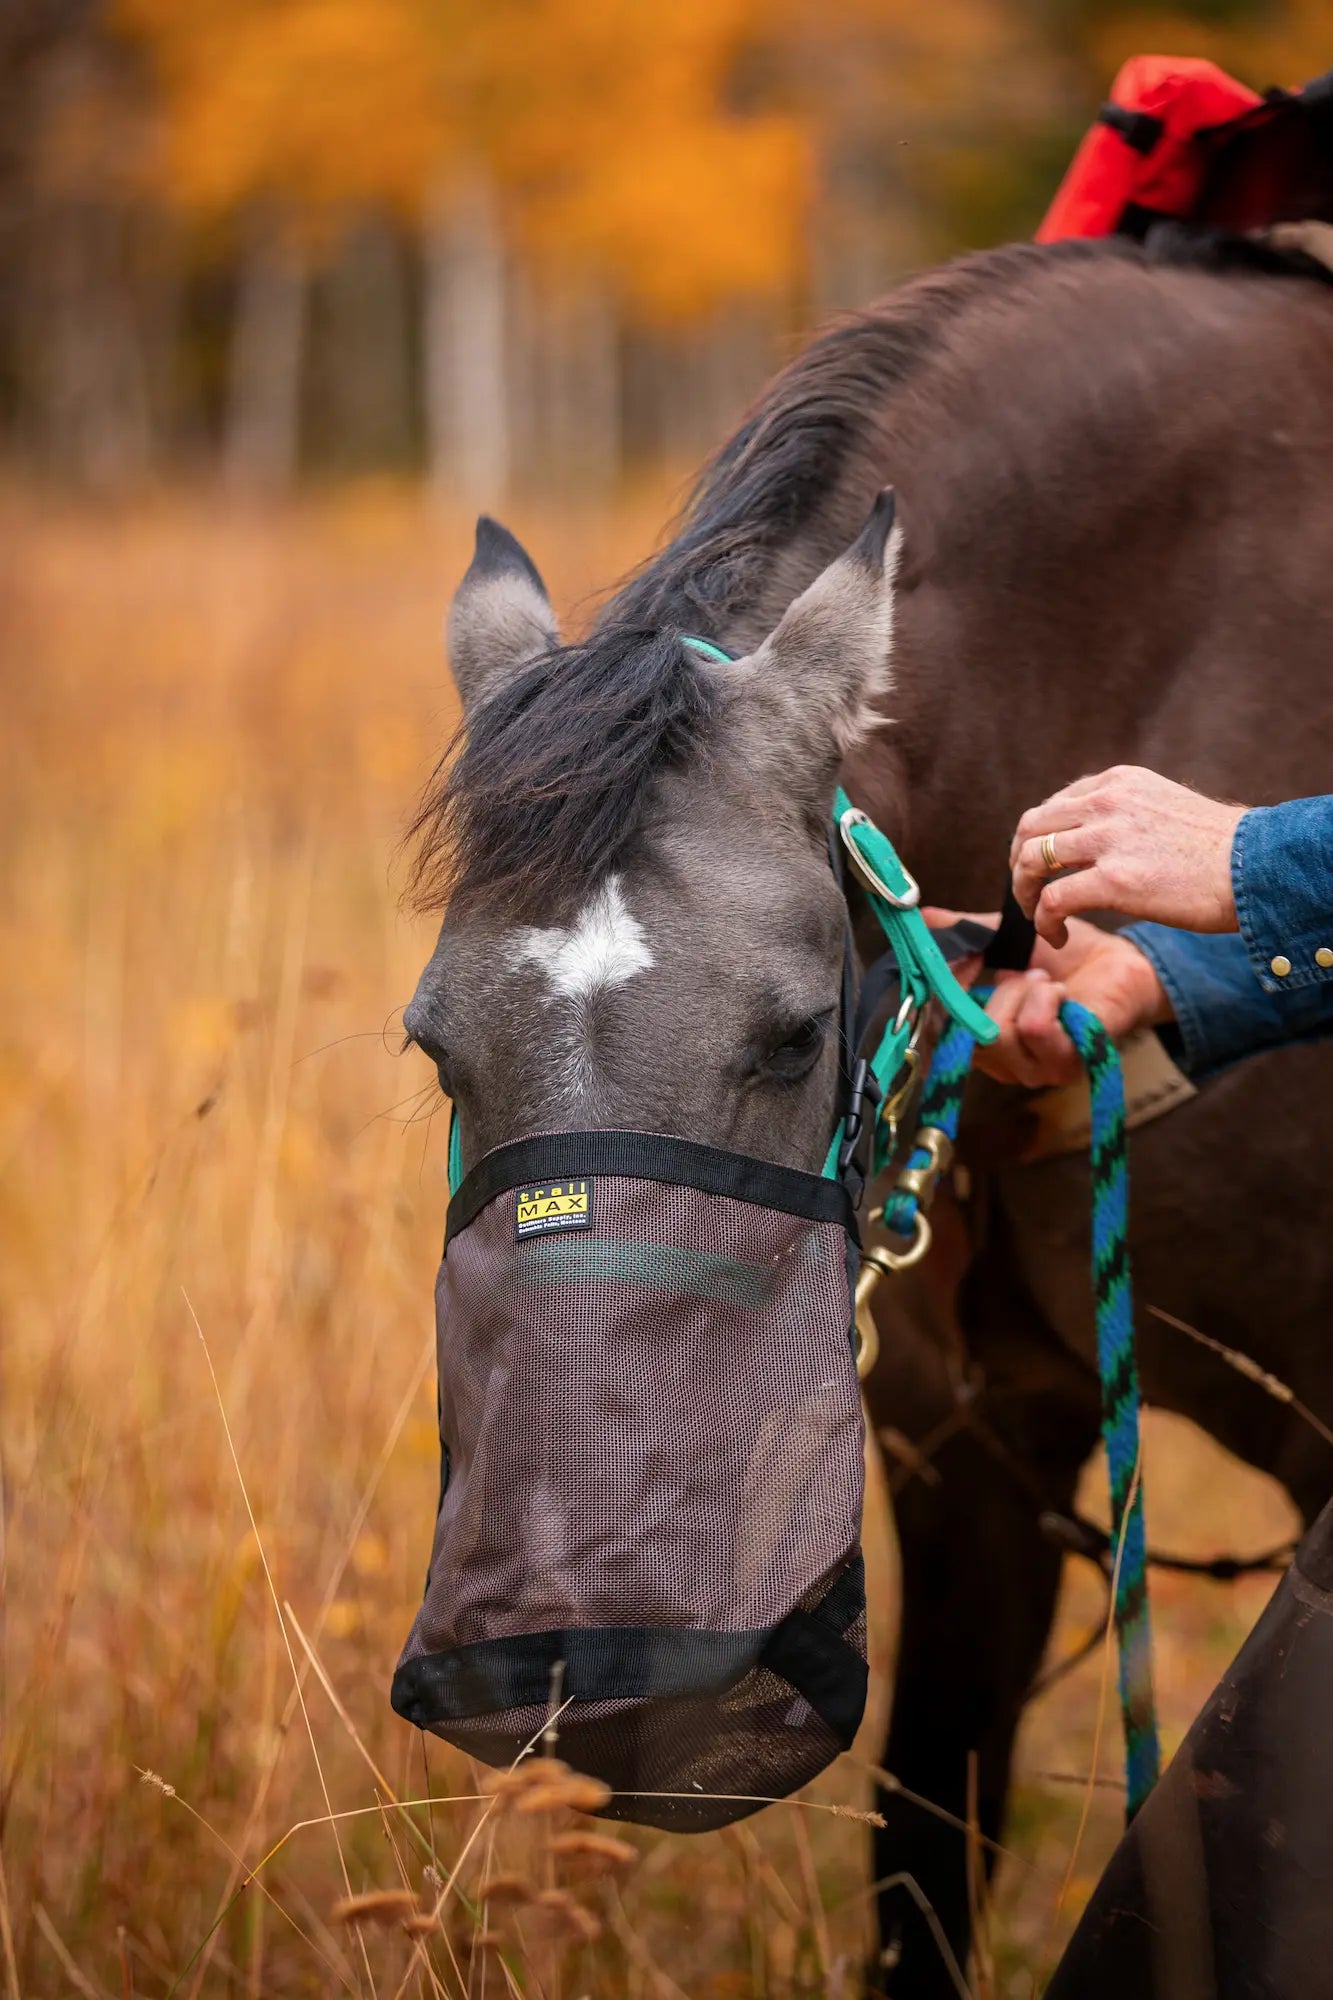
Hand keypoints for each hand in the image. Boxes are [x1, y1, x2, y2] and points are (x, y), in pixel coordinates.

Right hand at [923, 909, 1173, 1089]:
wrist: (1123, 964)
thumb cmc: (1068, 958)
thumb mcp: (1007, 939)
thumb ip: (964, 934)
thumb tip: (922, 916)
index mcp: (986, 1041)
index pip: (942, 1031)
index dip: (947, 990)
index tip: (967, 956)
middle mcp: (1007, 1065)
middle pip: (966, 1036)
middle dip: (986, 989)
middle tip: (1015, 967)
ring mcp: (1037, 1070)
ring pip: (998, 1032)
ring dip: (1021, 991)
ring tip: (1043, 980)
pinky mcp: (1069, 1061)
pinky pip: (1035, 1028)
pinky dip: (1044, 997)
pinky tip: (1060, 992)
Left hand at [1009, 766, 1245, 946]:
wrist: (1253, 867)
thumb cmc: (1216, 848)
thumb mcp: (1162, 807)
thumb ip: (1123, 813)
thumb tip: (1090, 837)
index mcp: (1117, 783)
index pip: (1053, 805)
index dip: (1036, 840)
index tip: (1041, 866)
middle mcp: (1106, 803)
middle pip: (1030, 828)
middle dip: (1019, 863)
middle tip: (1027, 892)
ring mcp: (1108, 839)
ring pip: (1032, 862)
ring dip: (1025, 893)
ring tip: (1037, 915)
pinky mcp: (1113, 880)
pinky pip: (1052, 900)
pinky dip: (1044, 920)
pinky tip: (1056, 934)